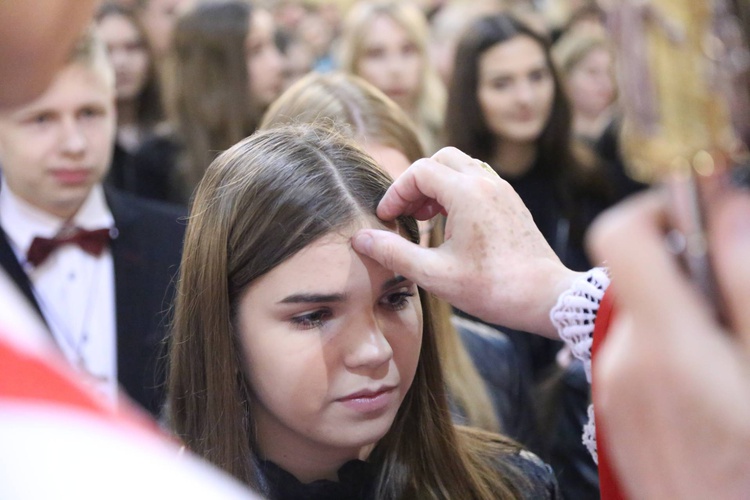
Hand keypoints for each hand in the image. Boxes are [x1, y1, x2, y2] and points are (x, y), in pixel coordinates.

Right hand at [352, 147, 581, 337]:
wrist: (546, 297)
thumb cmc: (493, 288)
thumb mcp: (435, 275)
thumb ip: (394, 253)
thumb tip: (361, 239)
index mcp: (467, 193)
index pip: (420, 172)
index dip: (396, 192)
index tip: (386, 219)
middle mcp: (487, 183)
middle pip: (441, 159)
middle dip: (417, 182)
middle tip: (406, 213)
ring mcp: (503, 191)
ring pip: (462, 167)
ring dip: (438, 185)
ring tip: (426, 218)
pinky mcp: (512, 204)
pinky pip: (478, 181)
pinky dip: (457, 192)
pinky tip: (452, 226)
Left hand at [588, 187, 749, 498]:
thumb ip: (744, 283)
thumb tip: (728, 211)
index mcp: (662, 339)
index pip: (619, 234)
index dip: (658, 207)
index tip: (701, 212)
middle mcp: (621, 357)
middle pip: (638, 276)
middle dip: (691, 272)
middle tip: (739, 302)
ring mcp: (612, 386)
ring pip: (643, 316)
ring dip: (686, 316)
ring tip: (733, 356)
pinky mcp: (615, 408)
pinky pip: (637, 353)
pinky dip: (672, 349)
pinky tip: (713, 386)